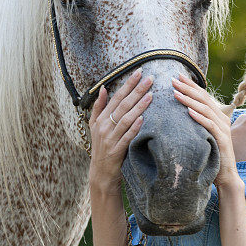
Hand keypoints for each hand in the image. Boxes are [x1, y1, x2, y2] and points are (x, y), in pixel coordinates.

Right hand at [88, 68, 152, 194]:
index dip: (128, 84)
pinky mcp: (116, 150)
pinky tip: (142, 119)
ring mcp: (110, 138)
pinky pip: (126, 137)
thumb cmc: (101, 147)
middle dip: (137, 90)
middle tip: (150, 79)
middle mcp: (104, 126)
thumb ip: (98, 107)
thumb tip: (102, 88)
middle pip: (122, 105)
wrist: (100, 173)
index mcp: (100, 118)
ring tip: (151, 95)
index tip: (139, 72)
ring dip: (139, 106)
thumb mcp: (95, 126)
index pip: (116, 97)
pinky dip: (134, 127)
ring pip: (126, 119)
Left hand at [172, 73, 241, 190]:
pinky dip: (198, 117)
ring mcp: (223, 128)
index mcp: (218, 116)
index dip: (191, 85)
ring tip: (176, 93)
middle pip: (203, 98)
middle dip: (188, 88)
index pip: (203, 95)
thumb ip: (197, 123)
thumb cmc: (210, 155)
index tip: (177, 76)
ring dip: (189, 100)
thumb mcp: (202, 135)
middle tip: (173, 79)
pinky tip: (188, 111)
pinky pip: (209, 125)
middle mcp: (222, 119)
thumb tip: (180, 112)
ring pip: (205, 109)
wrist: (225, 175)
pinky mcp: (222, 139)